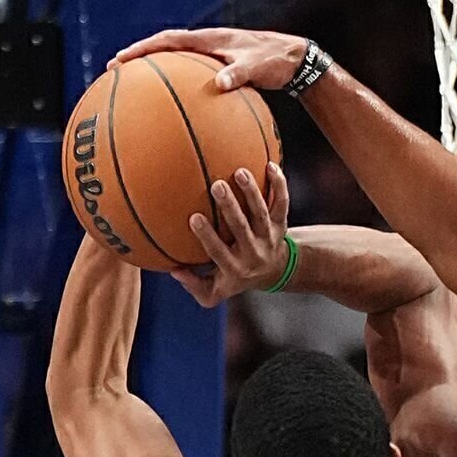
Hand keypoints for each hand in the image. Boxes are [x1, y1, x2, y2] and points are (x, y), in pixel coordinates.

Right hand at [111, 28, 309, 94]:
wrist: (294, 59)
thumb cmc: (276, 60)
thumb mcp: (257, 67)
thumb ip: (238, 74)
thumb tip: (218, 85)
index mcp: (209, 39)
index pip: (168, 40)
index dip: (143, 49)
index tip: (121, 59)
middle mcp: (205, 45)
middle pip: (163, 49)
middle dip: (138, 58)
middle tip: (114, 70)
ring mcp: (210, 56)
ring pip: (174, 62)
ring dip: (153, 72)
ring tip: (132, 88)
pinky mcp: (217, 68)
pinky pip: (190, 77)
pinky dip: (176, 87)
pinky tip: (172, 109)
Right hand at [171, 164, 291, 307]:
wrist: (274, 273)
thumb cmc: (235, 278)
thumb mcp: (215, 291)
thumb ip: (193, 284)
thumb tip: (174, 270)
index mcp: (235, 267)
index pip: (219, 251)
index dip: (207, 235)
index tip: (194, 217)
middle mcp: (253, 252)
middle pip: (242, 228)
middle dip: (230, 207)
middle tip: (217, 186)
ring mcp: (268, 236)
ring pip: (261, 213)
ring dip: (252, 192)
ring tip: (240, 172)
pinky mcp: (280, 223)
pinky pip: (282, 202)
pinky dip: (279, 184)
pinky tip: (270, 164)